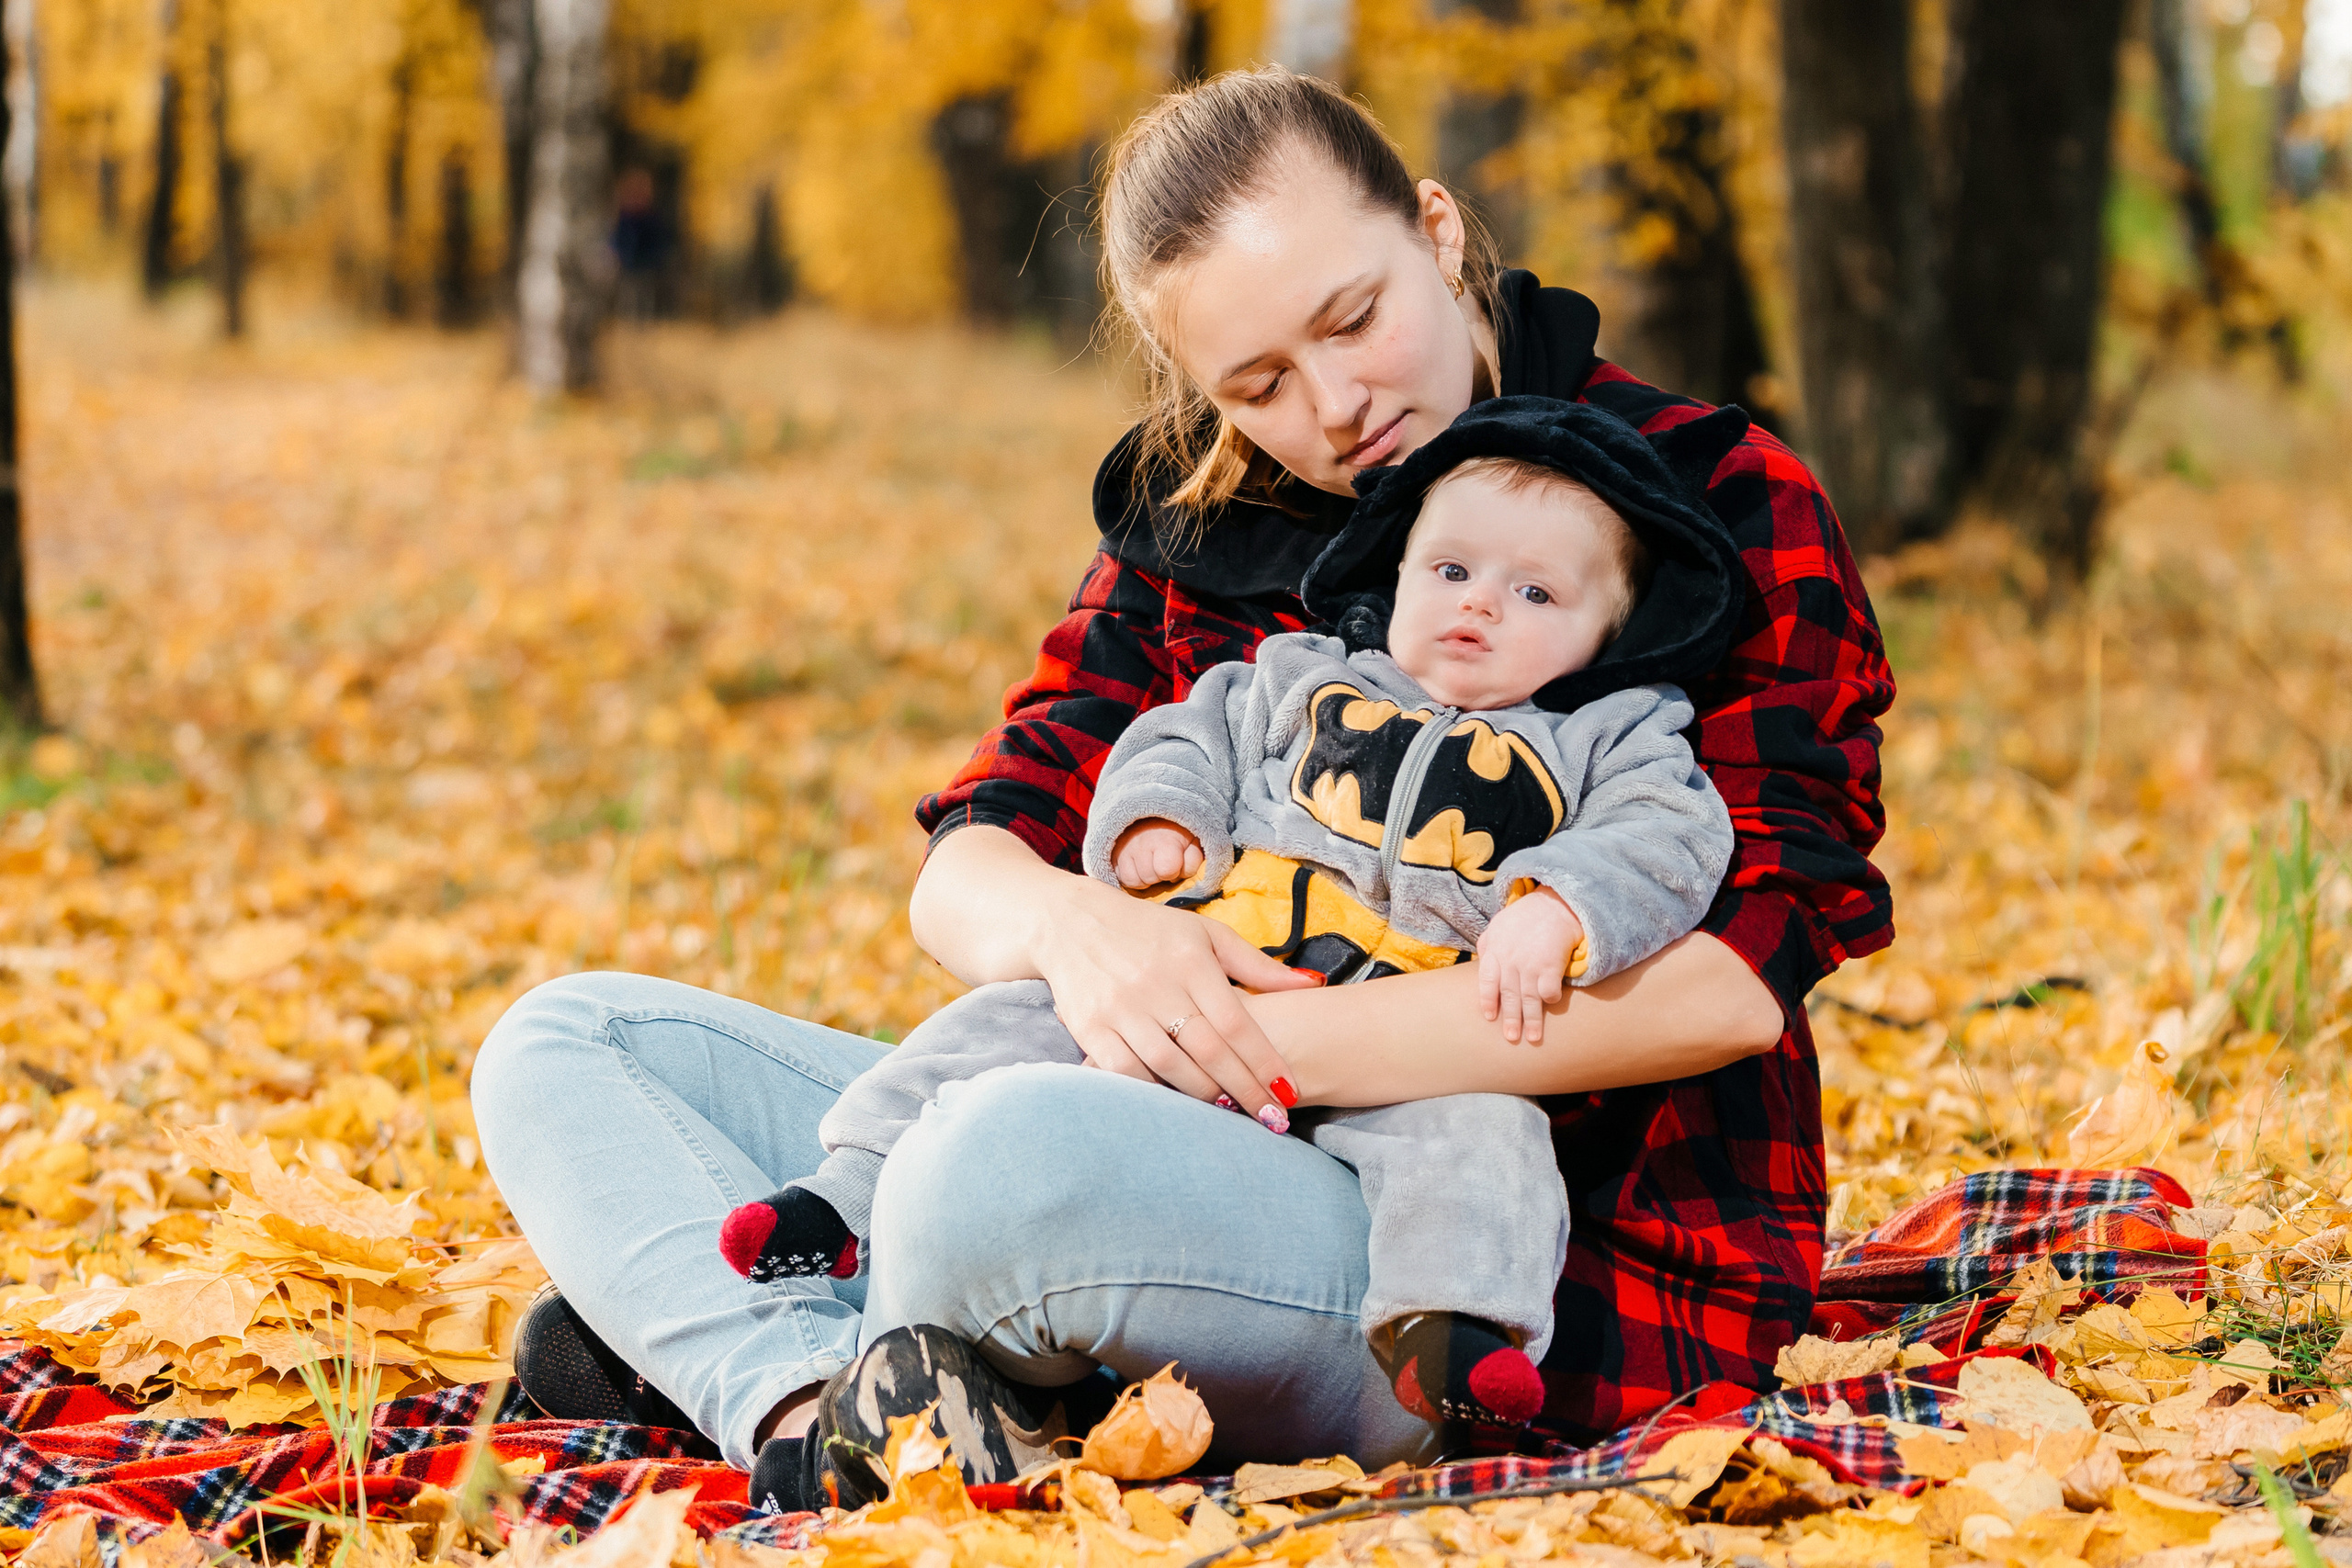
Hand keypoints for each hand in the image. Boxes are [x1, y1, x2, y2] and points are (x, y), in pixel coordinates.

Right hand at [1035, 872, 1321, 1116]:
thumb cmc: (1150, 931)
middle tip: (1273, 1119)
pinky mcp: (1089, 1027)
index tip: (1288, 1092)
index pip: (1236, 1023)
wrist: (1070, 922)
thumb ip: (1257, 965)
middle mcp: (1155, 984)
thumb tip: (1314, 984)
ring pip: (1170, 1066)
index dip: (1265, 1062)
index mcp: (1189, 961)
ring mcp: (1119, 1008)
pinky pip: (1125, 1071)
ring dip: (1204, 1096)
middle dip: (1245, 1090)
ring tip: (1232, 1113)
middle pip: (1209, 1051)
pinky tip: (1176, 1105)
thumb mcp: (1206, 935)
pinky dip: (1153, 1092)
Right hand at [1112, 819, 1204, 889]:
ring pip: (1133, 881)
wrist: (1153, 809)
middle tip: (1162, 862)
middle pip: (1149, 878)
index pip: (1167, 870)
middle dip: (1159, 874)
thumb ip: (1193, 859)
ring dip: (1144, 877)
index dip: (1174, 871)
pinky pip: (1120, 878)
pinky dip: (1131, 876)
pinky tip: (1139, 867)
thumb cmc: (1177, 828)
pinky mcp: (1113, 853)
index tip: (1176, 862)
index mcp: (1165, 840)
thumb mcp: (1193, 840)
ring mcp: (1124, 849)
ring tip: (1151, 865)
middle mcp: (1141, 845)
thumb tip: (1181, 876)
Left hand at [1477, 888, 1585, 1045]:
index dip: (1488, 1000)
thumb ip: (1488, 943)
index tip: (1490, 1017)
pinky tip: (1552, 1004)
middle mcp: (1510, 960)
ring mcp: (1530, 964)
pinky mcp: (1551, 965)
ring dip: (1531, 1020)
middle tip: (1512, 1038)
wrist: (1556, 903)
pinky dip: (1550, 999)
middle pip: (1508, 996)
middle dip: (1510, 1019)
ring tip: (1533, 1037)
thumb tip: (1480, 961)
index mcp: (1495, 950)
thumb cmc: (1527, 915)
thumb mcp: (1499, 924)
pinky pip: (1548, 990)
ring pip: (1528, 999)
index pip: (1486, 981)